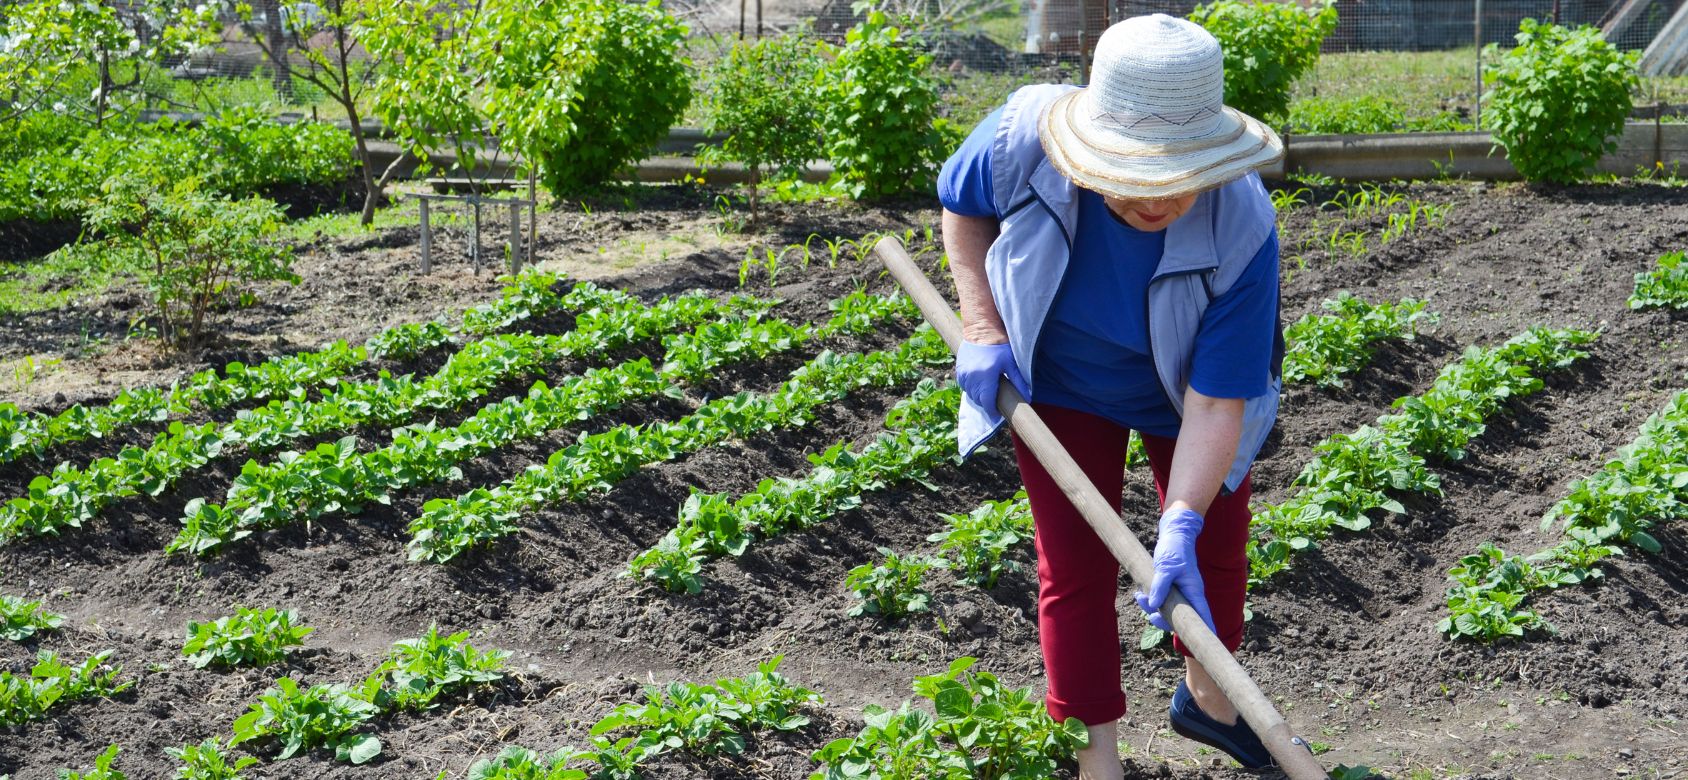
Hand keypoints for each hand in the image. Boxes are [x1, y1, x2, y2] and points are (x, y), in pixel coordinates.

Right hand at [955, 340, 1028, 421]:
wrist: (982, 329)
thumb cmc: (999, 346)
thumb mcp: (1011, 363)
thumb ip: (1019, 381)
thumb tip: (1028, 398)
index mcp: (986, 376)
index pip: (987, 402)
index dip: (992, 411)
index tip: (997, 414)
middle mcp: (972, 377)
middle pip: (978, 399)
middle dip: (986, 403)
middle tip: (996, 402)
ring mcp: (964, 374)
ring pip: (970, 394)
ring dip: (979, 396)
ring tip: (989, 393)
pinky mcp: (959, 370)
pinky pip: (965, 386)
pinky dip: (972, 389)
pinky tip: (980, 384)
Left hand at [1134, 507, 1215, 634]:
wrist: (1173, 535)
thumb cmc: (1174, 549)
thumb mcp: (1166, 566)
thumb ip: (1160, 586)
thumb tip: (1154, 606)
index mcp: (1194, 591)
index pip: (1203, 615)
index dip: (1205, 631)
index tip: (1206, 644)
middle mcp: (1189, 595)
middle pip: (1180, 619)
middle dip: (1163, 621)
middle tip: (1151, 617)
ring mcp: (1179, 594)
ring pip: (1167, 611)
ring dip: (1151, 608)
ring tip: (1139, 596)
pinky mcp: (1169, 590)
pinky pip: (1160, 602)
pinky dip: (1149, 601)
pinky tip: (1139, 593)